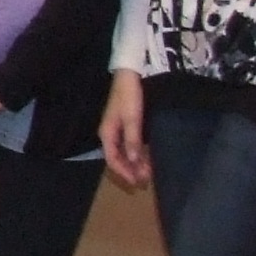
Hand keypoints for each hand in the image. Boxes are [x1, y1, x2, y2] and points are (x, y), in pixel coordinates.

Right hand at [100, 68, 150, 187]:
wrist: (130, 73)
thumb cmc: (129, 95)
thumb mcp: (132, 119)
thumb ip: (133, 140)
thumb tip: (134, 161)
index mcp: (107, 133)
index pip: (112, 159)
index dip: (124, 172)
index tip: (136, 182)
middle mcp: (110, 133)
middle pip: (118, 157)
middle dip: (130, 170)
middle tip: (145, 181)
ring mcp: (118, 128)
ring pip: (125, 151)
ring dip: (135, 162)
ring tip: (148, 172)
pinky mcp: (126, 123)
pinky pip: (130, 144)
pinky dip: (138, 153)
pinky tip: (147, 157)